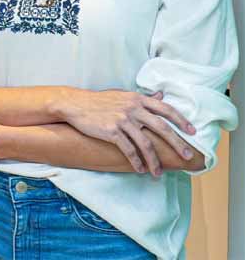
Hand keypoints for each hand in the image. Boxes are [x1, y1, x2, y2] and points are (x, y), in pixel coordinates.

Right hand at [55, 88, 195, 175]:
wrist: (75, 104)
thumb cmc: (99, 101)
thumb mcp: (123, 95)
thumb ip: (142, 98)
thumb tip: (160, 95)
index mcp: (138, 99)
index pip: (166, 109)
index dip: (181, 121)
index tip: (192, 132)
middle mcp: (133, 108)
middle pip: (162, 128)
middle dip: (177, 144)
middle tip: (187, 156)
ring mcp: (122, 120)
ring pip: (145, 144)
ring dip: (154, 161)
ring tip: (158, 173)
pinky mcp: (111, 131)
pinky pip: (128, 149)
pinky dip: (136, 161)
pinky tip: (140, 169)